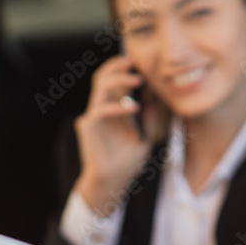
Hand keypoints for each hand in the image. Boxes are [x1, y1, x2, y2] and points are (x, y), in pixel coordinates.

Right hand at [73, 55, 157, 215]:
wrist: (113, 182)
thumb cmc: (127, 162)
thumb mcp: (146, 138)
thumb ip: (150, 119)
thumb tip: (158, 98)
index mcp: (113, 109)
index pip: (115, 81)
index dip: (124, 68)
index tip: (141, 62)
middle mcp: (101, 109)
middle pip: (103, 77)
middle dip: (117, 65)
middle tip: (134, 61)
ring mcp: (93, 116)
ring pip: (100, 87)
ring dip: (119, 79)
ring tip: (137, 80)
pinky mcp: (87, 126)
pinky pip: (101, 109)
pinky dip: (118, 106)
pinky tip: (134, 108)